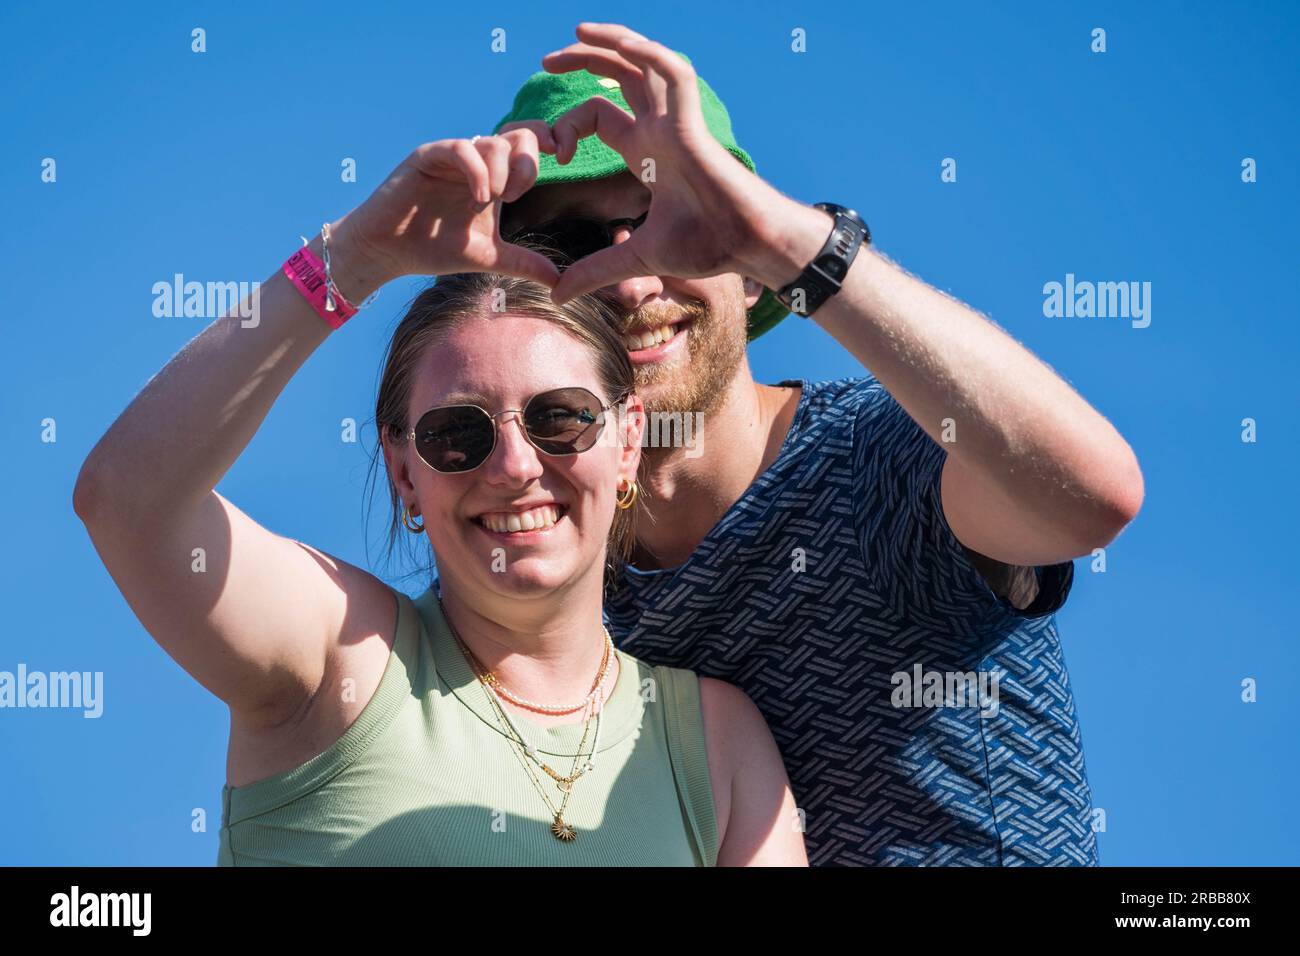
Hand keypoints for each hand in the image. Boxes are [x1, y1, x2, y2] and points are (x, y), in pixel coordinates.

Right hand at [327, 123, 564, 296]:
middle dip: (527, 163)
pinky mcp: (428, 156)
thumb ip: (523, 264)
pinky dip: (477, 172)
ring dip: (501, 173)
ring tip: (491, 202)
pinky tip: (478, 199)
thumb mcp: (488, 257)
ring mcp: (452, 155)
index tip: (564, 163)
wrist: (388, 251)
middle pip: (520, 134)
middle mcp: (477, 160)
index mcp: (495, 175)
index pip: (530, 144)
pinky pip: (462, 149)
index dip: (551, 145)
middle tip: (516, 196)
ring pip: (492, 142)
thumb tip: (559, 284)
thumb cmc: (433, 248)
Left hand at [540, 22, 781, 303]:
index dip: (570, 127)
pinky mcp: (693, 123)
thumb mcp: (636, 257)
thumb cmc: (705, 245)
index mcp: (647, 150)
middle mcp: (660, 128)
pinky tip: (620, 44)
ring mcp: (678, 121)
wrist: (745, 244)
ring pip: (643, 62)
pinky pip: (672, 73)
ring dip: (610, 42)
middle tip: (544, 61)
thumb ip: (595, 270)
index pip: (600, 116)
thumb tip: (558, 294)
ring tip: (574, 33)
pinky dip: (647, 54)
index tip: (555, 153)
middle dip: (581, 61)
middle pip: (617, 76)